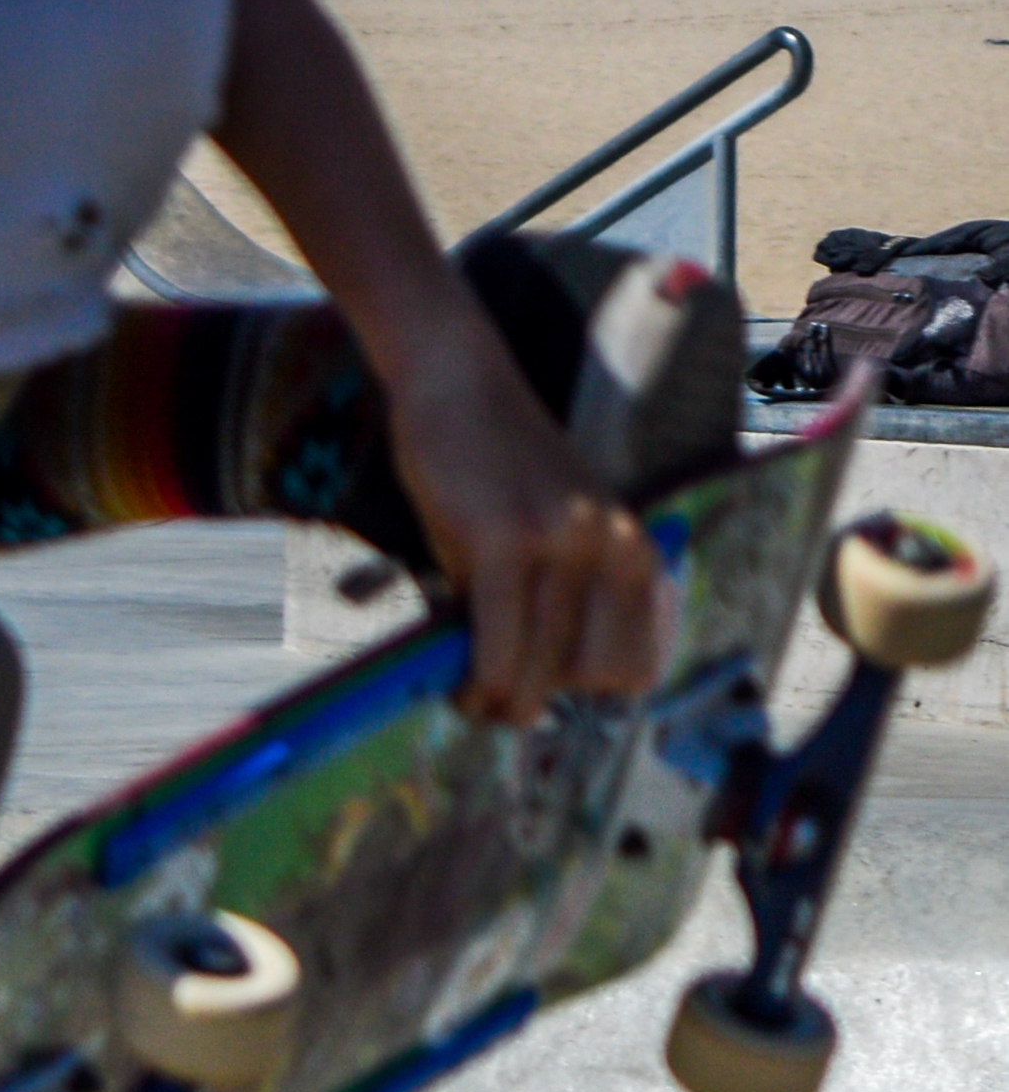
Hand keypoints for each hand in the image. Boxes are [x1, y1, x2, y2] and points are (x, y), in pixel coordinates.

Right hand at [380, 332, 670, 724]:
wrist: (461, 385)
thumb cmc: (494, 468)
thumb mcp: (546, 533)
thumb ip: (553, 596)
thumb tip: (525, 681)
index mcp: (634, 551)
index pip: (634, 665)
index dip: (584, 692)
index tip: (537, 689)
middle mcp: (613, 548)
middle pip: (589, 676)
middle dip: (538, 702)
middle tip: (491, 706)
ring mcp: (562, 543)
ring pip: (542, 667)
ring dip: (500, 701)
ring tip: (467, 703)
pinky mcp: (504, 540)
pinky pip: (498, 641)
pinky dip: (478, 678)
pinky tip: (457, 683)